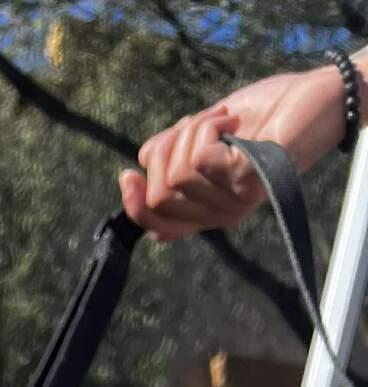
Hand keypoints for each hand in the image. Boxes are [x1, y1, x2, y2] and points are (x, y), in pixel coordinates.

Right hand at [120, 64, 357, 241]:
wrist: (316, 101)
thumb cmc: (265, 115)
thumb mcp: (206, 133)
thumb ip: (174, 150)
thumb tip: (141, 160)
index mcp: (208, 209)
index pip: (157, 226)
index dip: (134, 205)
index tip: (128, 173)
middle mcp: (219, 215)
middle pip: (159, 198)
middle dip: (162, 153)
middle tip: (191, 125)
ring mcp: (233, 202)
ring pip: (177, 174)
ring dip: (189, 132)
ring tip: (220, 118)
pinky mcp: (245, 181)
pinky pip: (199, 159)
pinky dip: (206, 127)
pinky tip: (229, 119)